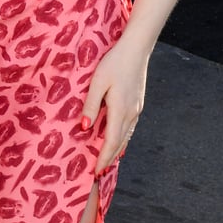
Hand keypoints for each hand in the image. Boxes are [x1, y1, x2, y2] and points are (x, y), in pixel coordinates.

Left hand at [79, 40, 147, 173]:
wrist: (136, 49)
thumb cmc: (114, 63)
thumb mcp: (97, 83)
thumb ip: (90, 105)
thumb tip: (84, 128)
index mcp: (120, 110)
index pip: (111, 141)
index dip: (103, 158)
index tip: (96, 171)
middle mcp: (131, 113)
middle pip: (120, 142)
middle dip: (109, 158)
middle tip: (99, 173)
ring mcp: (136, 109)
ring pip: (127, 136)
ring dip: (117, 150)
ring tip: (107, 161)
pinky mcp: (138, 103)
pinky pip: (130, 127)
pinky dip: (123, 138)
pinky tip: (119, 141)